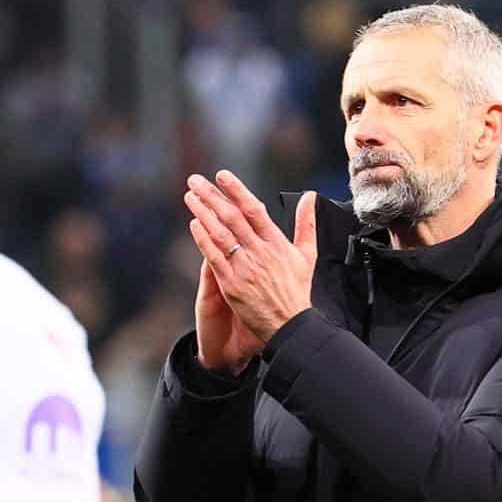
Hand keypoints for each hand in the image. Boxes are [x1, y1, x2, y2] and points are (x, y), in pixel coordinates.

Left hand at [184, 171, 316, 373]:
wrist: (290, 325)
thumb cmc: (297, 291)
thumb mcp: (307, 255)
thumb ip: (306, 223)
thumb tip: (310, 197)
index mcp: (277, 244)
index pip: (254, 210)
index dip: (237, 190)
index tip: (222, 176)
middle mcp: (260, 253)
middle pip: (232, 217)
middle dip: (212, 196)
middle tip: (196, 181)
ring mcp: (244, 268)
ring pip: (220, 234)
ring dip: (203, 213)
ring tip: (190, 197)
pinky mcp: (232, 284)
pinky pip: (214, 257)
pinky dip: (203, 239)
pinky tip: (194, 225)